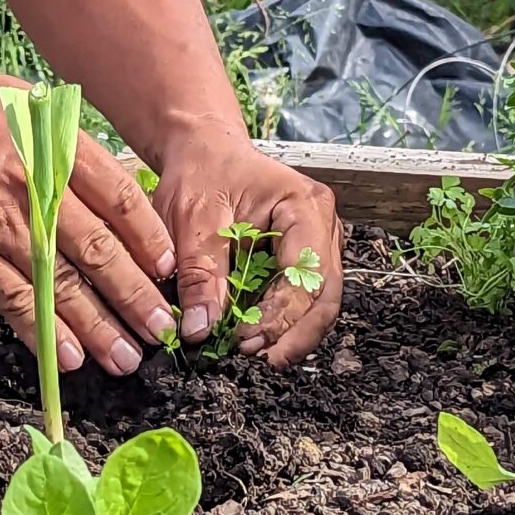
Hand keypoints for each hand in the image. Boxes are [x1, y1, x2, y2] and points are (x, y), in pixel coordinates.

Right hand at [0, 67, 180, 376]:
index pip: (119, 199)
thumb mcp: (22, 101)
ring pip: (60, 285)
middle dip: (136, 295)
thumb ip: (65, 139)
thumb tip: (105, 176)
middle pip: (98, 250)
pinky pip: (12, 300)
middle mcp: (35, 189)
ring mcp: (0, 226)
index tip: (170, 268)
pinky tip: (68, 358)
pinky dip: (43, 332)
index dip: (149, 238)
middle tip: (163, 329)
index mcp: (55, 147)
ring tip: (127, 357)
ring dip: (99, 326)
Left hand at [153, 134, 342, 368]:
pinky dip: (281, 325)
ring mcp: (317, 245)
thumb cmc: (201, 171)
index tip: (246, 342)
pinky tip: (255, 342)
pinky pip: (301, 301)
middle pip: (323, 297)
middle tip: (256, 362)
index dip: (281, 316)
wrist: (203, 151)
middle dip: (293, 336)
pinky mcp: (301, 261)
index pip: (307, 273)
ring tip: (251, 357)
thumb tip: (201, 329)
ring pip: (318, 305)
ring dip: (289, 336)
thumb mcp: (191, 217)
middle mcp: (322, 227)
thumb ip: (200, 271)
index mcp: (305, 206)